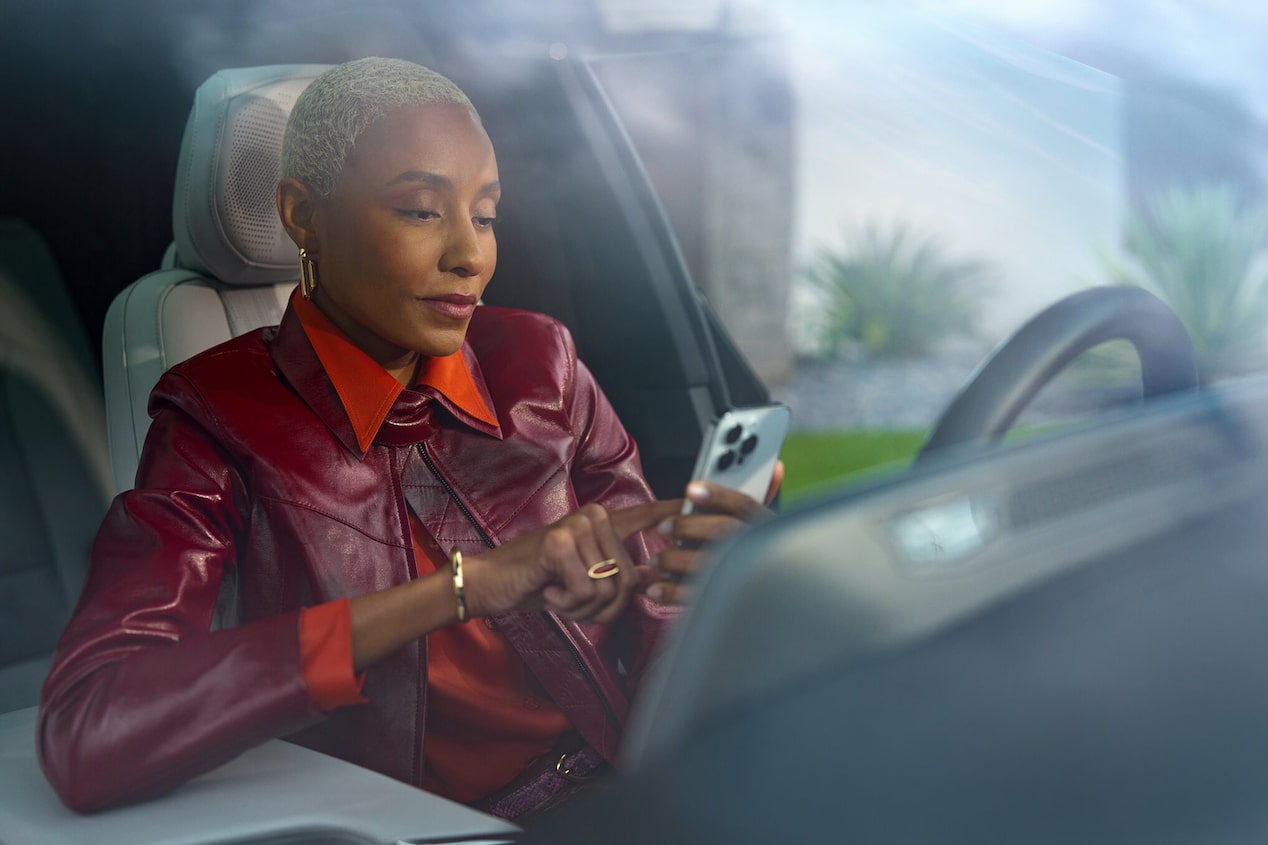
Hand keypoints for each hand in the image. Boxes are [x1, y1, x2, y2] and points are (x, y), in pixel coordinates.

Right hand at [462, 498, 682, 623]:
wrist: (492, 584)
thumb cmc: (540, 583)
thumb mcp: (584, 581)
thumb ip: (617, 574)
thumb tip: (654, 573)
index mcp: (602, 523)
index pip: (645, 515)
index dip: (674, 512)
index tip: (699, 500)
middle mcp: (593, 517)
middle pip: (630, 579)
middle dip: (605, 606)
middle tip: (572, 599)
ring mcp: (577, 527)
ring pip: (609, 589)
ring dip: (584, 607)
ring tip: (559, 593)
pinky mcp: (560, 544)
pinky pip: (587, 592)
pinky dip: (567, 604)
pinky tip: (548, 590)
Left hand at [649, 460, 783, 603]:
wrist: (778, 618)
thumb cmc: (762, 563)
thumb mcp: (766, 531)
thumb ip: (763, 499)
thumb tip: (774, 467)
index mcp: (766, 529)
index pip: (745, 506)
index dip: (717, 495)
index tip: (691, 489)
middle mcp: (759, 553)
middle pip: (724, 533)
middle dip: (689, 526)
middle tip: (663, 527)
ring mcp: (744, 582)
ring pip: (707, 566)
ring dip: (674, 561)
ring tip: (656, 560)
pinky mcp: (728, 607)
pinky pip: (697, 599)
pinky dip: (671, 592)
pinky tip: (656, 588)